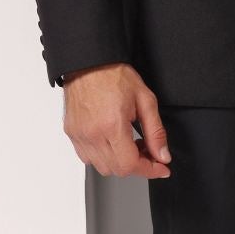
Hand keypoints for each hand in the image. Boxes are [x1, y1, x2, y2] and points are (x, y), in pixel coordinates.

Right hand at [60, 63, 171, 177]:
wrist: (89, 63)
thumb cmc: (114, 76)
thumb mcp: (145, 100)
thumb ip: (156, 132)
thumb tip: (162, 155)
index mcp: (111, 125)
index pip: (130, 165)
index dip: (149, 170)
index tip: (160, 168)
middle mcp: (92, 134)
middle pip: (117, 170)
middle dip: (137, 165)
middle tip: (148, 151)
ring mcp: (79, 135)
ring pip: (102, 167)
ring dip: (120, 163)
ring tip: (130, 144)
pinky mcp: (72, 134)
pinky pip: (87, 158)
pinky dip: (103, 157)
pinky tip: (113, 142)